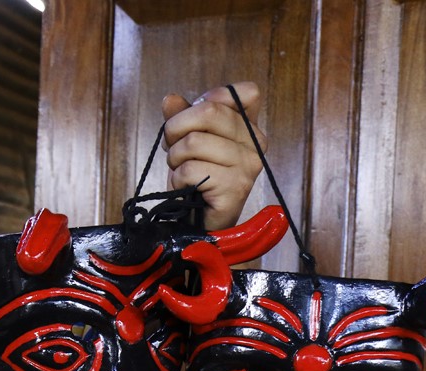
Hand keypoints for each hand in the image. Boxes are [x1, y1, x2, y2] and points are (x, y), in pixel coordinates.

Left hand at [161, 81, 265, 230]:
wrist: (202, 223)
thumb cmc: (198, 180)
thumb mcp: (188, 142)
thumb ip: (182, 117)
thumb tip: (170, 99)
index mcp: (249, 126)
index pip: (239, 92)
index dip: (206, 99)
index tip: (194, 122)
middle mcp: (256, 142)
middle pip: (209, 110)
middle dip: (177, 127)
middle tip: (173, 147)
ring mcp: (248, 165)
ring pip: (193, 142)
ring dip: (175, 158)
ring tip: (182, 172)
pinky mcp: (235, 187)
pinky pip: (190, 169)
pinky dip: (178, 179)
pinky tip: (187, 187)